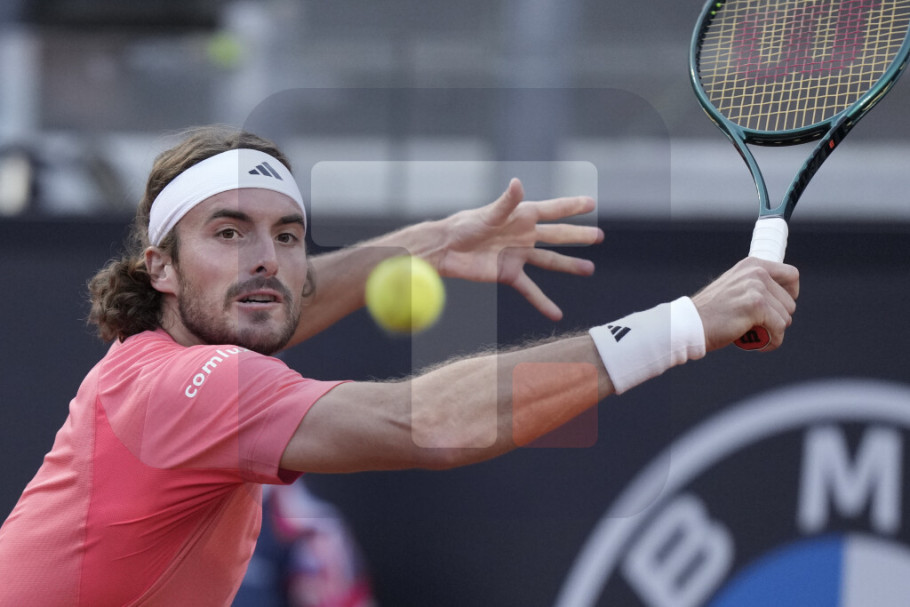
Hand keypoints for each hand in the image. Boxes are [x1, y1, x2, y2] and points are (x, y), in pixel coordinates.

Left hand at [432, 178, 603, 320]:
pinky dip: (543, 302)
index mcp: (521, 216)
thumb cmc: (464, 226)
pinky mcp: (509, 274)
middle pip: (557, 235)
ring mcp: (518, 255)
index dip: (571, 206)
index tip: (590, 203)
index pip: (553, 210)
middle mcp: (523, 235)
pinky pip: (530, 290)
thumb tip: (518, 183)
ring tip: (589, 269)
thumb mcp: (487, 215)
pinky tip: (556, 313)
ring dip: (569, 266)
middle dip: (578, 235)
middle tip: (599, 236)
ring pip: (550, 261)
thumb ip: (506, 203)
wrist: (446, 250)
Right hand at [692, 257, 799, 351]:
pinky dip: (771, 342)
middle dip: (777, 319)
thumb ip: (755, 286)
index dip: (790, 294)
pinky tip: (757, 345)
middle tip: (758, 327)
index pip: (791, 275)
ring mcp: (756, 287)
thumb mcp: (734, 288)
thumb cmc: (711, 313)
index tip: (779, 307)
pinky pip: (779, 328)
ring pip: (786, 318)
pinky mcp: (756, 305)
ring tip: (754, 335)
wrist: (691, 324)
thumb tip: (783, 297)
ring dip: (773, 332)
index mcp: (752, 265)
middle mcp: (756, 272)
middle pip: (790, 302)